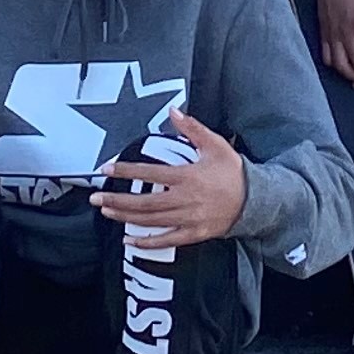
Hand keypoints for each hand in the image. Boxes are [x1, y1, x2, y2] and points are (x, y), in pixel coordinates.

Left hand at [103, 115, 246, 252]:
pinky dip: (147, 242)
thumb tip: (173, 110)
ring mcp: (189, 219)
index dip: (126, 171)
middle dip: (117, 200)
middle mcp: (185, 200)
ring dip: (126, 217)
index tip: (107, 168)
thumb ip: (192, 128)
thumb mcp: (215, 144)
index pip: (150, 173)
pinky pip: (167, 241)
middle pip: (144, 202)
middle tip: (96, 197)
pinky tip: (130, 240)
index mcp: (187, 177)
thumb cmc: (234, 171)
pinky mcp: (194, 234)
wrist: (256, 200)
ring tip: (107, 211)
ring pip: (151, 221)